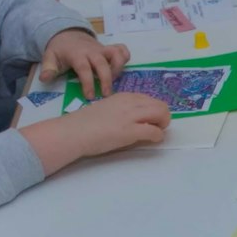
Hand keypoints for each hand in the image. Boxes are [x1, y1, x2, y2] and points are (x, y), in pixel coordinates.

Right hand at [19, 93, 169, 173]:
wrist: (73, 132)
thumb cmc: (85, 123)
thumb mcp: (106, 109)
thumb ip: (121, 110)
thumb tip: (133, 119)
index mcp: (123, 97)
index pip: (148, 99)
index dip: (153, 109)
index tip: (150, 119)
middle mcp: (129, 103)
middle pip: (160, 105)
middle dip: (163, 116)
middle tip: (157, 127)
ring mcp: (131, 116)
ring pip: (161, 113)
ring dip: (163, 124)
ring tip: (156, 132)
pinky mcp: (130, 131)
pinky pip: (154, 131)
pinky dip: (158, 136)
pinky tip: (152, 140)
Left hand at [39, 29, 129, 98]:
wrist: (68, 34)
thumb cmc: (60, 50)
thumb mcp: (50, 57)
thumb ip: (48, 68)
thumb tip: (45, 79)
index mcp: (77, 54)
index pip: (84, 68)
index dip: (88, 82)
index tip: (89, 96)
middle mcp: (92, 51)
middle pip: (102, 64)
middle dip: (106, 79)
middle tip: (106, 95)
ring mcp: (102, 49)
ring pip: (116, 54)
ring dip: (118, 67)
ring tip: (114, 81)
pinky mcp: (109, 49)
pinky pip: (122, 49)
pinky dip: (125, 57)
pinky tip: (120, 69)